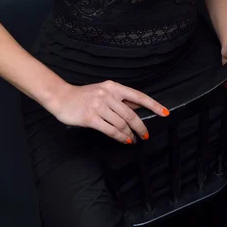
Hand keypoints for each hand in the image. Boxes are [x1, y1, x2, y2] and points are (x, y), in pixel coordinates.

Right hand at [51, 80, 169, 143]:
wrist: (62, 97)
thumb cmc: (84, 95)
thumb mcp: (104, 91)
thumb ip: (120, 99)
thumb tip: (140, 107)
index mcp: (113, 87)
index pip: (137, 96)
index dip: (153, 105)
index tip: (164, 112)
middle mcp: (107, 94)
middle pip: (131, 114)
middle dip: (141, 126)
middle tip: (146, 134)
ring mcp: (98, 106)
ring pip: (121, 123)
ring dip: (130, 133)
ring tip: (134, 138)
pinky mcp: (91, 118)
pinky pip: (111, 130)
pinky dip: (120, 137)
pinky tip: (125, 140)